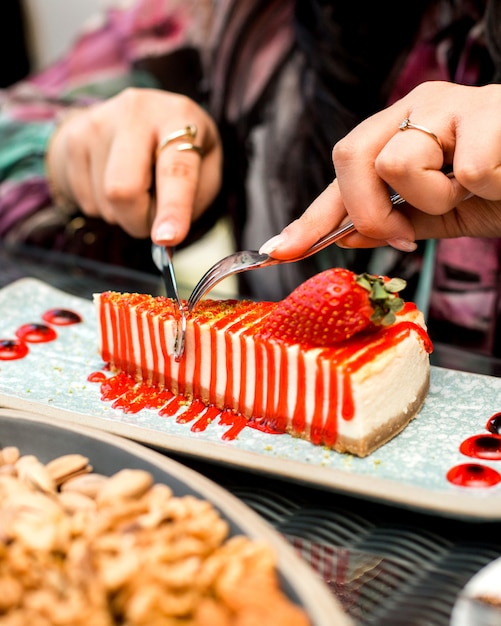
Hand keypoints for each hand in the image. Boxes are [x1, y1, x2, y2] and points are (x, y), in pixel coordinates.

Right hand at [46, 87, 221, 245]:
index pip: (176, 171)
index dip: (173, 209)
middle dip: (138, 222)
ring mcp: (98, 122)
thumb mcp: (204, 168)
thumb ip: (193, 200)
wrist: (131, 118)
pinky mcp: (74, 138)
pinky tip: (114, 182)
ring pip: (105, 202)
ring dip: (124, 214)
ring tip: (136, 187)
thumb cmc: (178, 151)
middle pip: (124, 190)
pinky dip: (106, 208)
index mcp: (180, 117)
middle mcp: (137, 112)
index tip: (167, 238)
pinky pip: (87, 202)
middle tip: (152, 221)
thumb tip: (164, 236)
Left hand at [259, 81, 500, 257]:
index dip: (309, 217)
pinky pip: (460, 171)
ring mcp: (451, 103)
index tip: (278, 250)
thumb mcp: (440, 213)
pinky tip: (499, 179)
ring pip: (398, 160)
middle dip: (369, 210)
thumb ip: (393, 221)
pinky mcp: (490, 111)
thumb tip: (345, 236)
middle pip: (349, 155)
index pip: (340, 173)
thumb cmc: (499, 189)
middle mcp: (416, 106)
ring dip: (435, 197)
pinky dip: (480, 191)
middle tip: (406, 233)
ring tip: (470, 190)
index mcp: (399, 129)